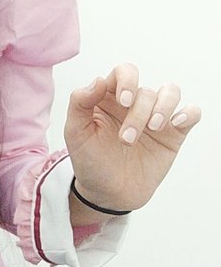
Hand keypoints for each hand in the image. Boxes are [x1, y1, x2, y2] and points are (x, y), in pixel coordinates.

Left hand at [63, 63, 201, 211]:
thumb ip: (80, 102)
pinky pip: (191, 113)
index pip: (124, 72)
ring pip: (171, 92)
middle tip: (126, 140)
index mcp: (110, 97)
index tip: (123, 101)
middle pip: (145, 91)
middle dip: (138, 113)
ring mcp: (155, 117)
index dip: (127, 81)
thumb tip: (99, 80)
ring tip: (154, 129)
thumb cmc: (90, 161)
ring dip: (163, 108)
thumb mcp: (75, 133)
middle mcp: (134, 103)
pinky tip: (178, 123)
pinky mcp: (173, 134)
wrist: (107, 194)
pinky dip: (189, 113)